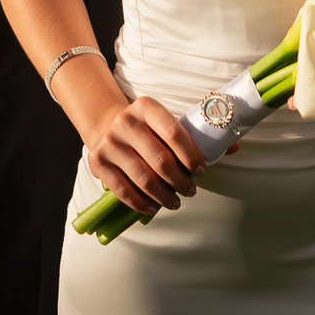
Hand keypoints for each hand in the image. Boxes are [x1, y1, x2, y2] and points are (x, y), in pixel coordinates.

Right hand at [85, 95, 205, 214]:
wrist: (106, 126)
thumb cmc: (144, 129)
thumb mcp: (161, 121)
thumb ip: (185, 136)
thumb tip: (217, 157)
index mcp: (146, 107)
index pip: (173, 133)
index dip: (191, 156)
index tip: (200, 171)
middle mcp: (125, 122)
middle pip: (160, 160)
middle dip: (180, 181)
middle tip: (190, 190)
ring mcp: (109, 143)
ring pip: (144, 179)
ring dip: (164, 196)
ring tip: (175, 202)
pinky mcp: (97, 162)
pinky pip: (123, 190)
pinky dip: (140, 203)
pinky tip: (152, 208)